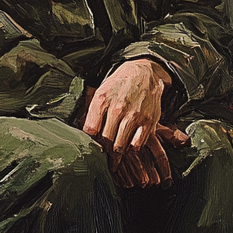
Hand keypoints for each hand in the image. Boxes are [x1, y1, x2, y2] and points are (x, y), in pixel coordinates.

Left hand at [80, 60, 189, 187]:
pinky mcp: (149, 121)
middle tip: (101, 159)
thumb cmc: (119, 85)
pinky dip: (132, 148)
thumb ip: (92, 113)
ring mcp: (135, 116)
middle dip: (102, 152)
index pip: (90, 131)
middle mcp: (118, 108)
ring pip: (121, 146)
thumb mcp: (101, 93)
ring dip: (116, 155)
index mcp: (102, 101)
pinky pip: (137, 144)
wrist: (144, 72)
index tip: (90, 147)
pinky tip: (128, 146)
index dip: (89, 142)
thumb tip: (83, 135)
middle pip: (105, 141)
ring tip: (113, 158)